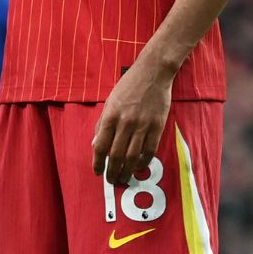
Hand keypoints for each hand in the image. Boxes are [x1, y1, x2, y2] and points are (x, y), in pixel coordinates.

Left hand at [91, 54, 173, 185]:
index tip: (97, 171)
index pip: (100, 145)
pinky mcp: (157, 126)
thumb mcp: (109, 101)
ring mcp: (142, 125)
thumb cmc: (128, 86)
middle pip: (117, 155)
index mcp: (110, 116)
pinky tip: (139, 167)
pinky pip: (150, 150)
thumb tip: (96, 144)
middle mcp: (125, 122)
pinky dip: (143, 162)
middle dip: (112, 171)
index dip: (97, 162)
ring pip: (133, 156)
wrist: (153, 73)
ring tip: (124, 179)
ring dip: (127, 171)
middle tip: (111, 181)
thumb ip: (102, 124)